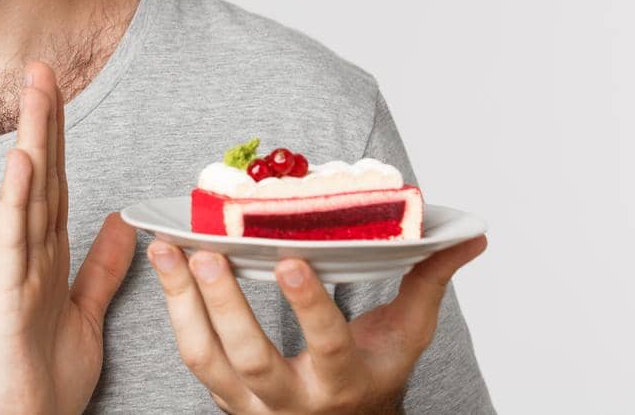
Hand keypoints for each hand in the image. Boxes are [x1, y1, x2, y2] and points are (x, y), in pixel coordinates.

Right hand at [0, 60, 138, 414]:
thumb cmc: (42, 377)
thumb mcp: (86, 312)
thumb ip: (101, 267)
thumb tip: (121, 223)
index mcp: (49, 254)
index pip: (58, 181)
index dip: (60, 135)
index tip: (60, 89)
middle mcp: (28, 252)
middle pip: (40, 174)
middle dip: (43, 120)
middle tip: (42, 67)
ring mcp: (13, 269)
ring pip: (26, 193)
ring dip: (32, 140)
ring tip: (35, 93)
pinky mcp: (5, 294)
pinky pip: (12, 239)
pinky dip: (15, 198)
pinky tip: (21, 161)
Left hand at [146, 234, 487, 413]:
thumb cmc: (372, 375)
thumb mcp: (404, 336)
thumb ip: (428, 282)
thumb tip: (469, 236)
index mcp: (344, 382)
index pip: (328, 345)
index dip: (308, 306)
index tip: (290, 261)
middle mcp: (293, 400)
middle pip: (251, 357)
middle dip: (225, 304)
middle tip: (206, 252)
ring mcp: (250, 404)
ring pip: (206, 358)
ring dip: (181, 302)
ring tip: (167, 249)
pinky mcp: (221, 396)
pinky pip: (192, 355)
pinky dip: (173, 310)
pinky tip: (165, 266)